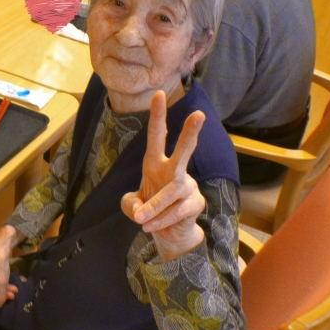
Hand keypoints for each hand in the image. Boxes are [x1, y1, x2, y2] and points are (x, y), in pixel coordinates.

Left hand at [121, 91, 205, 261]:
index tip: (159, 94)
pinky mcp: (195, 203)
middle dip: (190, 132)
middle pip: (185, 149)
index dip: (158, 116)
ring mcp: (188, 186)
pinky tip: (150, 227)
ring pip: (172, 191)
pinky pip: (177, 211)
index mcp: (156, 163)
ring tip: (140, 219)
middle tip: (199, 114)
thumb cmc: (150, 211)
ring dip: (154, 206)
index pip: (157, 136)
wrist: (169, 234)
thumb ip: (129, 204)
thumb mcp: (132, 206)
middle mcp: (175, 170)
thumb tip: (140, 208)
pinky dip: (160, 220)